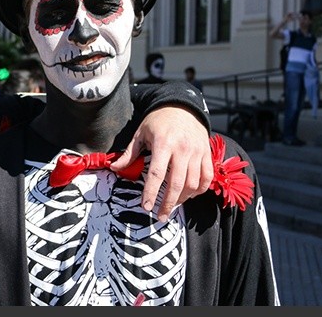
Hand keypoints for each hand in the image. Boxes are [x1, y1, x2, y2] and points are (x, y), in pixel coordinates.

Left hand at [110, 106, 212, 221]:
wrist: (182, 106)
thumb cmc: (158, 121)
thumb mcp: (140, 133)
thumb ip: (129, 153)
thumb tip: (114, 167)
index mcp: (163, 144)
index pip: (157, 174)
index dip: (151, 193)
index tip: (146, 206)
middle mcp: (182, 149)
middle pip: (177, 183)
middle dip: (168, 203)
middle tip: (160, 216)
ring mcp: (197, 152)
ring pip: (193, 183)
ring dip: (183, 199)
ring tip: (172, 206)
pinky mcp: (207, 153)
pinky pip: (207, 177)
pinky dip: (200, 190)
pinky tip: (189, 195)